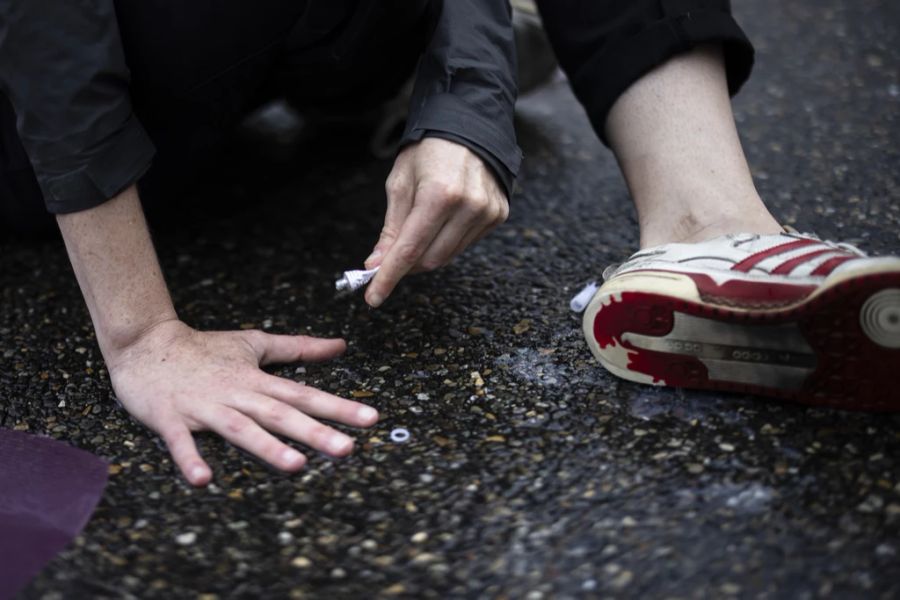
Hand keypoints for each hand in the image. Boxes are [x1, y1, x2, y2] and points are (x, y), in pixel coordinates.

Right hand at [106, 319, 378, 485]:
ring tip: (295, 466)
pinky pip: (181, 441)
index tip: (370, 419)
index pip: (305, 394)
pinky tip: (204, 480)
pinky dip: (191, 458)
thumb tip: (341, 345)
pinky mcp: (170, 417)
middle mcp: (236, 394)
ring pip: (240, 428)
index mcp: (257, 380)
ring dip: (266, 446)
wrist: (145, 342)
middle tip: (346, 449)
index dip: (338, 407)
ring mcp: (204, 406)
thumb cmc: (204, 348)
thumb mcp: (255, 342)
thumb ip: (299, 348)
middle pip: (280, 414)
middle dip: (314, 432)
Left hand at [363, 137, 508, 306]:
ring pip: (448, 256)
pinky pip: (466, 244)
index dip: (388, 277)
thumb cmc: (428, 151)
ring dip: (427, 254)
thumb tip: (376, 263)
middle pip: (429, 259)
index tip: (373, 297)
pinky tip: (444, 221)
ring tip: (419, 230)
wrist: (469, 126)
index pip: (409, 250)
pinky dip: (447, 242)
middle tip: (390, 258)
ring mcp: (487, 212)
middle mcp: (468, 206)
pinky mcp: (498, 215)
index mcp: (439, 194)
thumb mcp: (401, 183)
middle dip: (406, 265)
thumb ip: (391, 228)